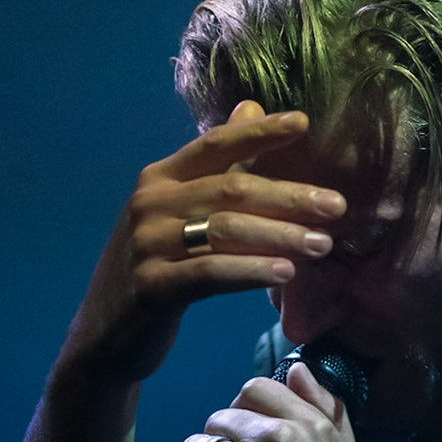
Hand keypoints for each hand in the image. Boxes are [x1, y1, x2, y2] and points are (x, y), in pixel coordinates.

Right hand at [57, 100, 345, 386]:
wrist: (106, 333)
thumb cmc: (155, 268)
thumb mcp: (179, 212)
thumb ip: (217, 166)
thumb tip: (251, 107)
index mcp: (159, 178)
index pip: (214, 144)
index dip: (258, 133)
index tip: (302, 124)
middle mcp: (149, 204)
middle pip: (231, 189)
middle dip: (289, 196)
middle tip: (336, 206)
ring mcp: (146, 245)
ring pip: (225, 230)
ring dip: (280, 235)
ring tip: (322, 244)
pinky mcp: (151, 287)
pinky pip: (211, 273)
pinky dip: (251, 271)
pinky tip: (285, 272)